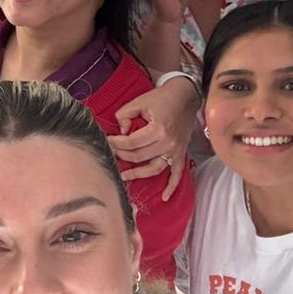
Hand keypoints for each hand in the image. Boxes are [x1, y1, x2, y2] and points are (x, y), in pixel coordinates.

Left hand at [108, 81, 194, 200]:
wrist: (185, 96)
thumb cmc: (161, 98)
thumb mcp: (139, 101)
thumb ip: (124, 115)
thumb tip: (120, 132)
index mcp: (158, 129)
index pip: (130, 143)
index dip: (115, 143)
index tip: (107, 140)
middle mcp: (167, 142)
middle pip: (139, 157)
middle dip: (121, 156)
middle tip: (111, 153)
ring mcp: (175, 150)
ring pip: (153, 169)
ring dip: (137, 174)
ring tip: (123, 177)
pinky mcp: (180, 153)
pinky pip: (176, 174)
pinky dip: (171, 186)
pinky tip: (164, 197)